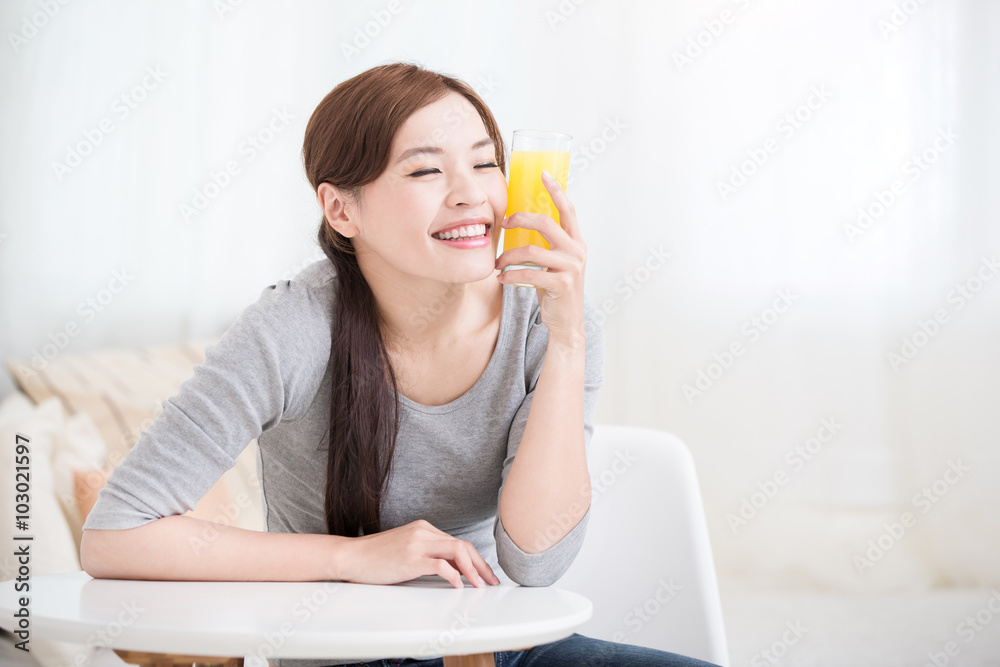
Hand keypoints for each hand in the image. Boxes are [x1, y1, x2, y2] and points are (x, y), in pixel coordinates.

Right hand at [341, 519, 500, 588]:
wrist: (351, 556)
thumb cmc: (376, 558)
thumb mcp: (407, 551)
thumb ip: (429, 555)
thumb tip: (454, 570)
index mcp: (425, 529)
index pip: (459, 543)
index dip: (476, 560)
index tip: (486, 574)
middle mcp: (424, 532)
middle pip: (463, 546)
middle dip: (481, 565)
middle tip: (492, 582)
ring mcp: (417, 543)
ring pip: (456, 551)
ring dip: (473, 570)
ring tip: (480, 586)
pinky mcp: (410, 558)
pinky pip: (440, 565)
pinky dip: (453, 576)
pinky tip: (457, 586)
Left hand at [496, 170, 586, 347]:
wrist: (567, 322)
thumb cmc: (556, 289)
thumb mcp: (555, 262)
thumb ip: (546, 244)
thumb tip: (520, 223)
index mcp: (576, 241)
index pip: (567, 209)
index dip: (555, 190)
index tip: (542, 174)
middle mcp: (577, 250)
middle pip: (545, 223)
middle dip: (520, 219)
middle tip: (504, 224)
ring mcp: (571, 267)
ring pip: (531, 250)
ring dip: (508, 256)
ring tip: (497, 263)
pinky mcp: (562, 284)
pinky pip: (529, 274)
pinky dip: (511, 275)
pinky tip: (501, 278)